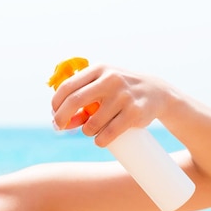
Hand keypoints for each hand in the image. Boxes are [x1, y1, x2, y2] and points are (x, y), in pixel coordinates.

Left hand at [50, 64, 168, 146]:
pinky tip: (100, 139)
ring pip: (91, 123)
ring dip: (86, 131)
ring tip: (93, 129)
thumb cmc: (119, 91)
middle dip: (62, 118)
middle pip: (74, 101)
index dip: (56, 103)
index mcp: (99, 69)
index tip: (54, 114)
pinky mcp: (134, 112)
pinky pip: (107, 133)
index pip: (67, 86)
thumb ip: (81, 97)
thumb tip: (60, 121)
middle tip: (59, 128)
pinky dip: (100, 140)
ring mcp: (123, 96)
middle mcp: (110, 79)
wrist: (156, 93)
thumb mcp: (101, 84)